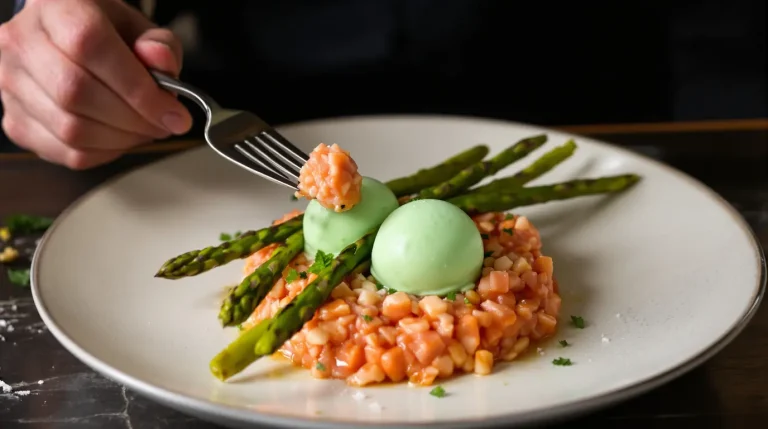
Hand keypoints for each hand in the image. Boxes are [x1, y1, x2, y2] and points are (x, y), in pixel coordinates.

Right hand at [0, 0, 192, 168]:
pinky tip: (119, 137)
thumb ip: (160, 46)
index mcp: (57, 8)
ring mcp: (11, 85)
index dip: (138, 88)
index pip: (91, 47)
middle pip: (77, 93)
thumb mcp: (140, 29)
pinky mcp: (16, 121)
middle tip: (163, 124)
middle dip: (134, 120)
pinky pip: (66, 152)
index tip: (172, 113)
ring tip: (144, 130)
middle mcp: (23, 43)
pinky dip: (104, 153)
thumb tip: (162, 64)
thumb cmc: (105, 35)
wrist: (64, 41)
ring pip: (70, 129)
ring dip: (121, 139)